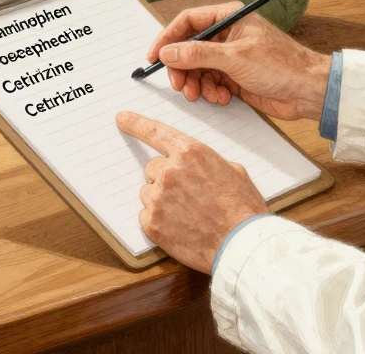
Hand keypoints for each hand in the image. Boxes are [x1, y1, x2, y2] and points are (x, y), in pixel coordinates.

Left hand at [116, 111, 267, 273]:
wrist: (241, 245)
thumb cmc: (243, 210)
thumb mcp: (234, 172)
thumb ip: (207, 162)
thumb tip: (198, 166)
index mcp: (191, 153)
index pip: (156, 133)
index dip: (136, 124)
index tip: (122, 118)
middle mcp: (170, 171)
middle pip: (152, 168)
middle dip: (165, 178)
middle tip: (188, 195)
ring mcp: (158, 198)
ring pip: (148, 192)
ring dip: (161, 200)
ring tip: (188, 215)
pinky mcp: (151, 223)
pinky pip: (146, 215)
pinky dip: (159, 221)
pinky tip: (181, 228)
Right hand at [144, 3, 331, 121]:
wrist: (308, 92)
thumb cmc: (281, 65)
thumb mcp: (235, 57)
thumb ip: (198, 53)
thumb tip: (168, 52)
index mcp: (229, 18)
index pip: (188, 22)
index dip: (167, 38)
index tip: (154, 57)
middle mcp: (228, 35)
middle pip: (189, 48)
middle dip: (182, 68)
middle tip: (180, 86)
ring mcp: (231, 57)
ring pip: (198, 68)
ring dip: (196, 84)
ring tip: (204, 96)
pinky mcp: (235, 77)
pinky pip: (211, 83)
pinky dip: (211, 92)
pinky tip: (223, 98)